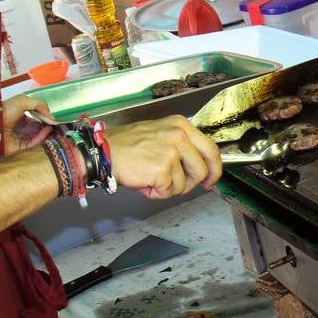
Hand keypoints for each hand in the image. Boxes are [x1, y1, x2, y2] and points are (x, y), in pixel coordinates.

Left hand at [2, 93, 52, 155]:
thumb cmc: (5, 109)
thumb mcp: (23, 100)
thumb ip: (40, 104)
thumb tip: (51, 116)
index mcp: (23, 116)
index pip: (38, 119)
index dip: (47, 118)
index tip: (55, 119)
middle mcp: (23, 127)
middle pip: (40, 128)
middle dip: (49, 127)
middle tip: (58, 126)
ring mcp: (22, 137)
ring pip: (39, 137)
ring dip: (47, 133)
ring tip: (54, 129)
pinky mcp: (20, 147)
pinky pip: (34, 143)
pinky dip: (41, 137)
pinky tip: (46, 131)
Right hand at [104, 115, 222, 198]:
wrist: (104, 151)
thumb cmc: (126, 145)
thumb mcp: (160, 134)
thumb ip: (181, 146)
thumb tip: (197, 166)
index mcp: (181, 125)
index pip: (211, 148)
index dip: (214, 168)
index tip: (210, 178)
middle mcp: (180, 135)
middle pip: (205, 167)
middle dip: (196, 182)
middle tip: (185, 187)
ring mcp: (172, 151)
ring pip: (186, 183)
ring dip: (170, 188)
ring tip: (152, 179)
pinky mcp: (163, 168)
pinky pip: (169, 191)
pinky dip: (156, 193)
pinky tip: (144, 182)